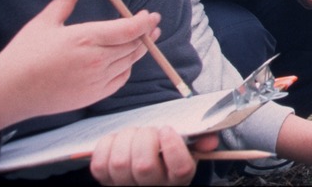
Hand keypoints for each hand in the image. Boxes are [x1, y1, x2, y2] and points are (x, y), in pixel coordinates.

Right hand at [0, 0, 160, 133]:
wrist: (9, 92)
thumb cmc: (24, 55)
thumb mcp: (44, 23)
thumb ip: (65, 0)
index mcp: (86, 38)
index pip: (129, 29)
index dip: (144, 22)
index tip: (151, 15)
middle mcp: (96, 60)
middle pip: (134, 45)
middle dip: (147, 33)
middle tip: (152, 24)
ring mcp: (96, 80)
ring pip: (130, 61)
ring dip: (141, 49)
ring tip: (146, 39)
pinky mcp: (94, 95)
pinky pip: (120, 79)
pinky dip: (127, 68)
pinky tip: (127, 60)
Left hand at [89, 127, 217, 184]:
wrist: (143, 174)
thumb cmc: (167, 156)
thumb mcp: (188, 150)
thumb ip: (200, 142)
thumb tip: (211, 140)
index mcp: (177, 179)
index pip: (180, 169)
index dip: (172, 146)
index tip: (167, 129)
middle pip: (145, 166)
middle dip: (145, 138)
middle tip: (150, 129)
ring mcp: (126, 186)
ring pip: (120, 163)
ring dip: (126, 139)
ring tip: (135, 132)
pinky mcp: (105, 182)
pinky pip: (100, 165)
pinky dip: (107, 145)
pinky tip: (118, 140)